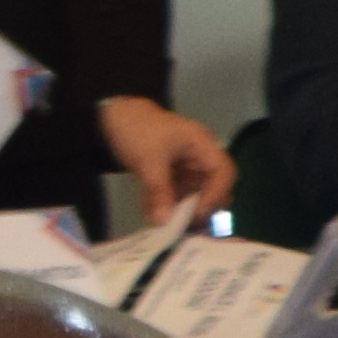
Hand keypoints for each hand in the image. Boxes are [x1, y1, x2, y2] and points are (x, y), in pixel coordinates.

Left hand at [97, 99, 233, 224]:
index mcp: (202, 145)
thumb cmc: (136, 128)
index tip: (197, 212)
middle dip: (200, 207)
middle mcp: (200, 157)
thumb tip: (163, 222)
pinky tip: (150, 213)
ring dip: (180, 210)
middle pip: (214, 188)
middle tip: (182, 223)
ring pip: (195, 196)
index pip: (223, 172)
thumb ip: (158, 191)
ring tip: (161, 221)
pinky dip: (166, 205)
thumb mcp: (147, 159)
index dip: (216, 194)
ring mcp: (187, 168)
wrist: (114, 115)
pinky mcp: (174, 176)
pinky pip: (177, 196)